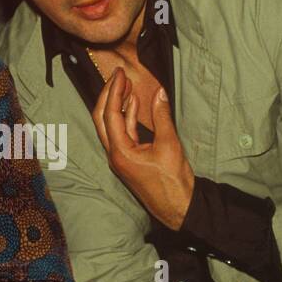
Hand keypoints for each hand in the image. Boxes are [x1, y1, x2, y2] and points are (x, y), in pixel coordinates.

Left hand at [92, 67, 195, 228]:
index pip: (110, 114)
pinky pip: (122, 134)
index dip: (114, 90)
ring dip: (117, 104)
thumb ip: (162, 117)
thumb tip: (159, 93)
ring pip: (110, 126)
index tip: (120, 73)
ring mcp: (120, 158)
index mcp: (120, 152)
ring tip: (126, 84)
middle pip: (102, 118)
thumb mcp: (169, 145)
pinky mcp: (129, 160)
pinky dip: (127, 117)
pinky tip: (134, 103)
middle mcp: (114, 155)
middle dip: (109, 95)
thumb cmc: (173, 182)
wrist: (179, 208)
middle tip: (118, 75)